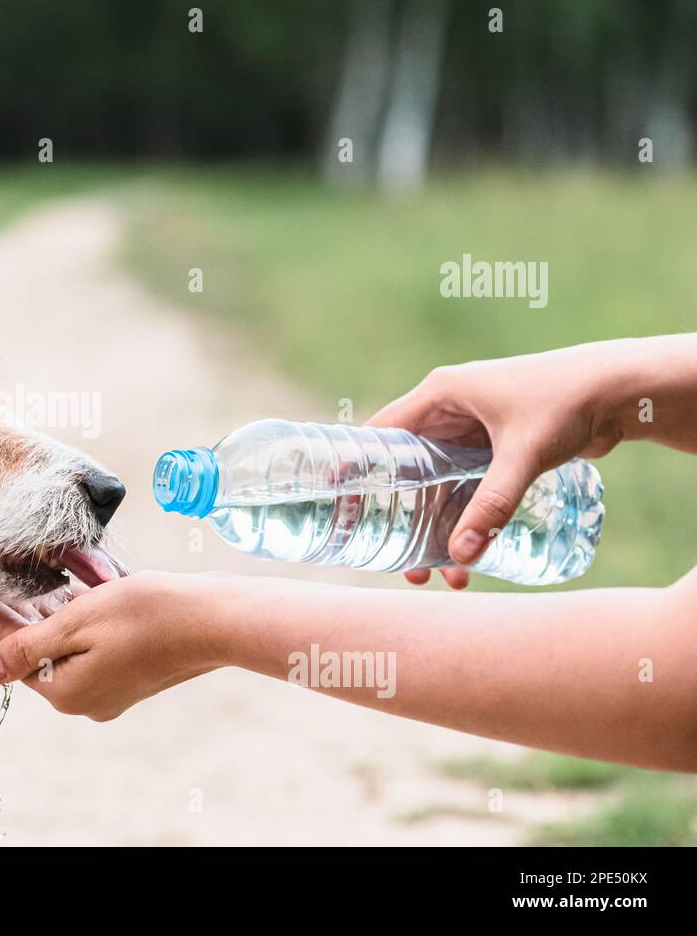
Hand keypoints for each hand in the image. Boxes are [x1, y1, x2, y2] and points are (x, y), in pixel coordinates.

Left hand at [0, 572, 231, 720]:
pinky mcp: (129, 677)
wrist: (215, 620)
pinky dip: (83, 620)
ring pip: (65, 645)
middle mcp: (84, 700)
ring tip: (44, 576)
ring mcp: (109, 691)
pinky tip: (81, 591)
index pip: (9, 649)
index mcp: (65, 690)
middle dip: (22, 610)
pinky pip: (91, 646)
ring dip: (55, 611)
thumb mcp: (78, 622)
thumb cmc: (148, 614)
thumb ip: (28, 646)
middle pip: (37, 649)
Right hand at [367, 345, 631, 587]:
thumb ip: (493, 505)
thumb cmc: (569, 403)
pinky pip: (468, 487)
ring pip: (440, 486)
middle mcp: (449, 410)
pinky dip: (465, 518)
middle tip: (405, 564)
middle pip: (410, 471)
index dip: (359, 469)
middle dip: (407, 520)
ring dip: (439, 528)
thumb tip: (461, 556)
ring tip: (443, 575)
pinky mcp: (497, 447)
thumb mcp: (524, 456)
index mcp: (440, 394)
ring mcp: (473, 430)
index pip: (381, 433)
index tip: (344, 508)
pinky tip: (473, 555)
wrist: (622, 391)